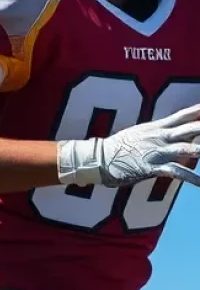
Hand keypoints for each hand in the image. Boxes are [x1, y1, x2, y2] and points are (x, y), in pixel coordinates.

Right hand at [59, 103, 199, 187]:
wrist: (100, 158)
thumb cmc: (118, 147)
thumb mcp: (138, 134)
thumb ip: (156, 133)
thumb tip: (171, 133)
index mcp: (155, 128)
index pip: (181, 116)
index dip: (196, 111)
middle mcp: (159, 138)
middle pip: (189, 130)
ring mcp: (157, 152)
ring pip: (186, 149)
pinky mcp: (153, 167)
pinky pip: (176, 172)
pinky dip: (191, 178)